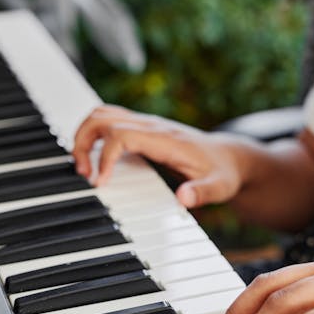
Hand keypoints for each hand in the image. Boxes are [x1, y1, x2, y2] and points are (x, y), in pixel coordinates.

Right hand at [73, 105, 243, 206]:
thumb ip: (202, 193)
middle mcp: (152, 126)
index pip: (122, 135)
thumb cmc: (222, 172)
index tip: (100, 181)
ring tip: (83, 167)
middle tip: (83, 173)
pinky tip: (94, 160)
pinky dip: (93, 136)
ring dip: (84, 136)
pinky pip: (109, 121)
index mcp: (165, 138)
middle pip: (102, 118)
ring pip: (102, 115)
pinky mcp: (143, 130)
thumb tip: (183, 199)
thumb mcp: (219, 186)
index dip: (105, 156)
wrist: (230, 157)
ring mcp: (146, 125)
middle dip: (83, 142)